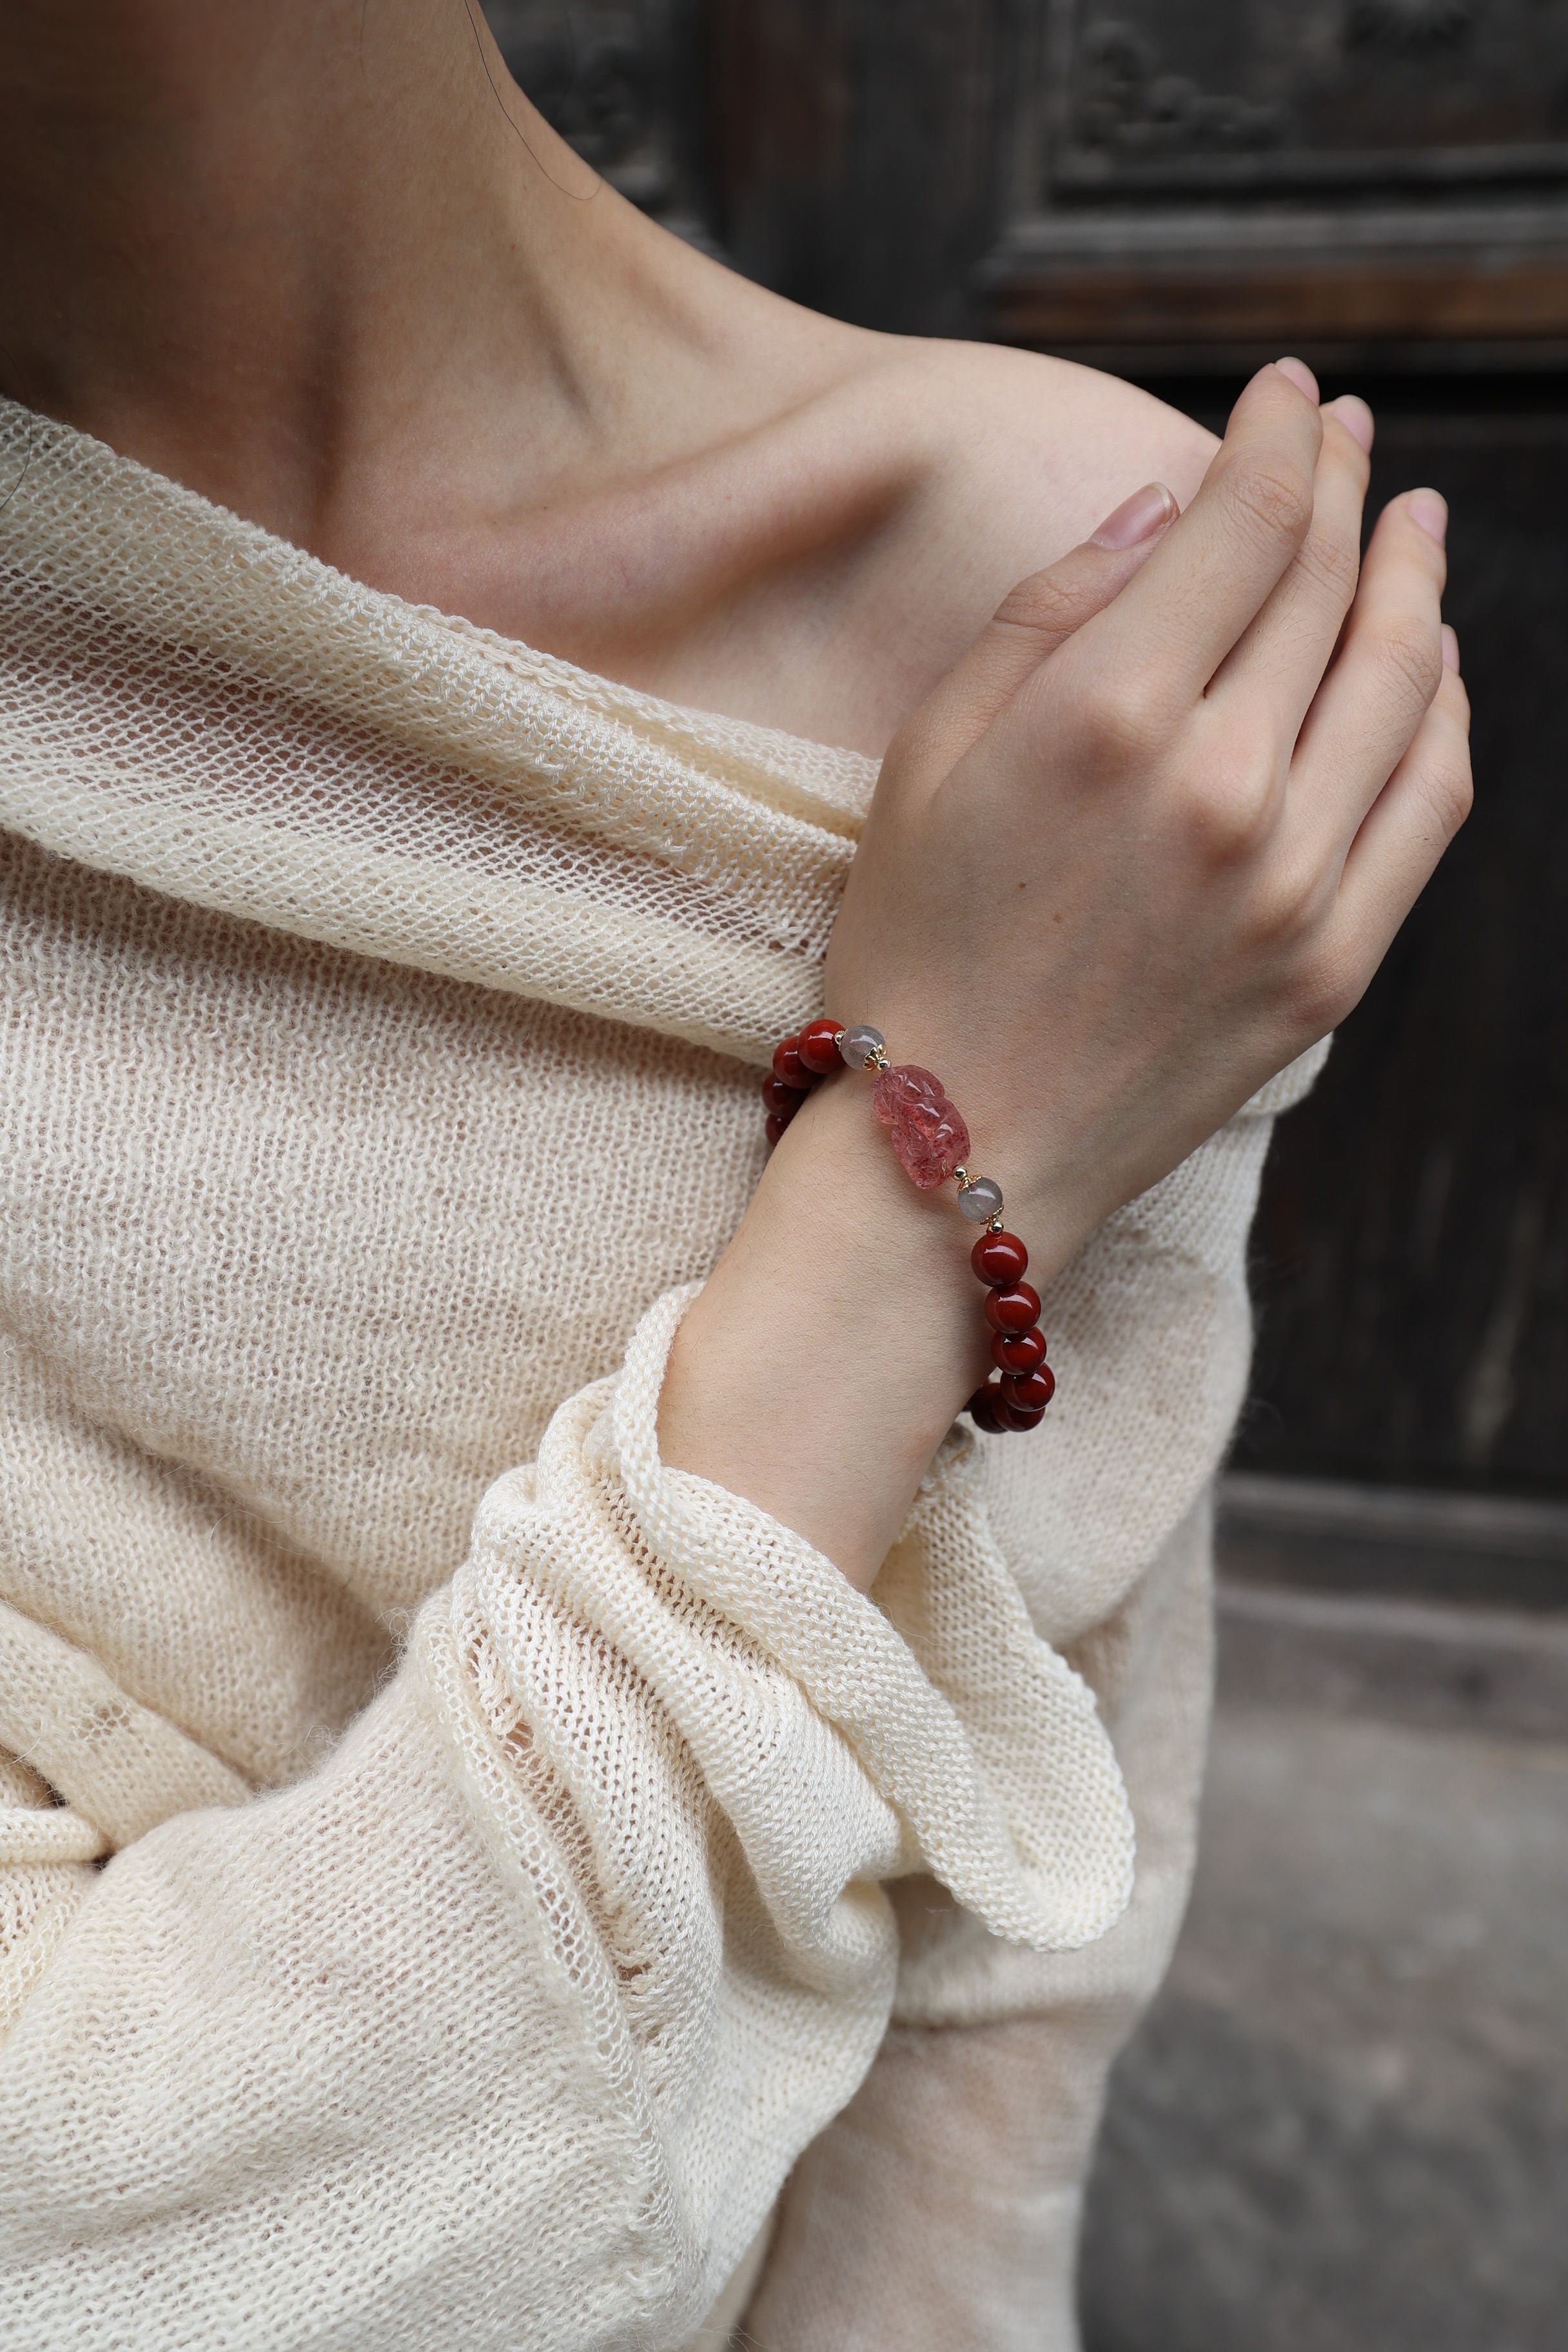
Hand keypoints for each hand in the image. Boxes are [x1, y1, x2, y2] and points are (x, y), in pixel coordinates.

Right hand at [662, 362, 1469, 1586]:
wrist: (955, 1152)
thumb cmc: (914, 947)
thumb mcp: (928, 758)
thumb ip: (1044, 617)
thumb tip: (1160, 515)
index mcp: (1107, 718)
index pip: (1241, 525)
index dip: (1276, 438)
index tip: (1287, 393)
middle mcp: (1221, 787)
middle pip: (1325, 587)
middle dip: (1343, 488)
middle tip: (1348, 436)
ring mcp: (1294, 881)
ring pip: (1400, 680)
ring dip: (1413, 582)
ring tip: (1410, 527)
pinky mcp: (1333, 961)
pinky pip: (1430, 799)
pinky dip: (1443, 711)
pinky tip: (1429, 666)